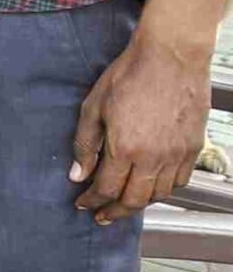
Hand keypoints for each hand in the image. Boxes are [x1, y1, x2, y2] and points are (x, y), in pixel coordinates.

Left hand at [70, 32, 211, 222]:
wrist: (171, 57)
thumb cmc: (129, 75)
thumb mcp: (93, 106)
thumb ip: (85, 143)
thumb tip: (77, 174)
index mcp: (125, 148)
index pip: (106, 189)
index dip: (92, 201)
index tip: (82, 204)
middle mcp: (154, 158)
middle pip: (133, 200)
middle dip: (114, 211)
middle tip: (102, 214)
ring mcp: (177, 155)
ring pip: (159, 194)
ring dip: (139, 203)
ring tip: (124, 202)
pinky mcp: (193, 148)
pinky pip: (180, 181)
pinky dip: (163, 189)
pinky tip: (152, 186)